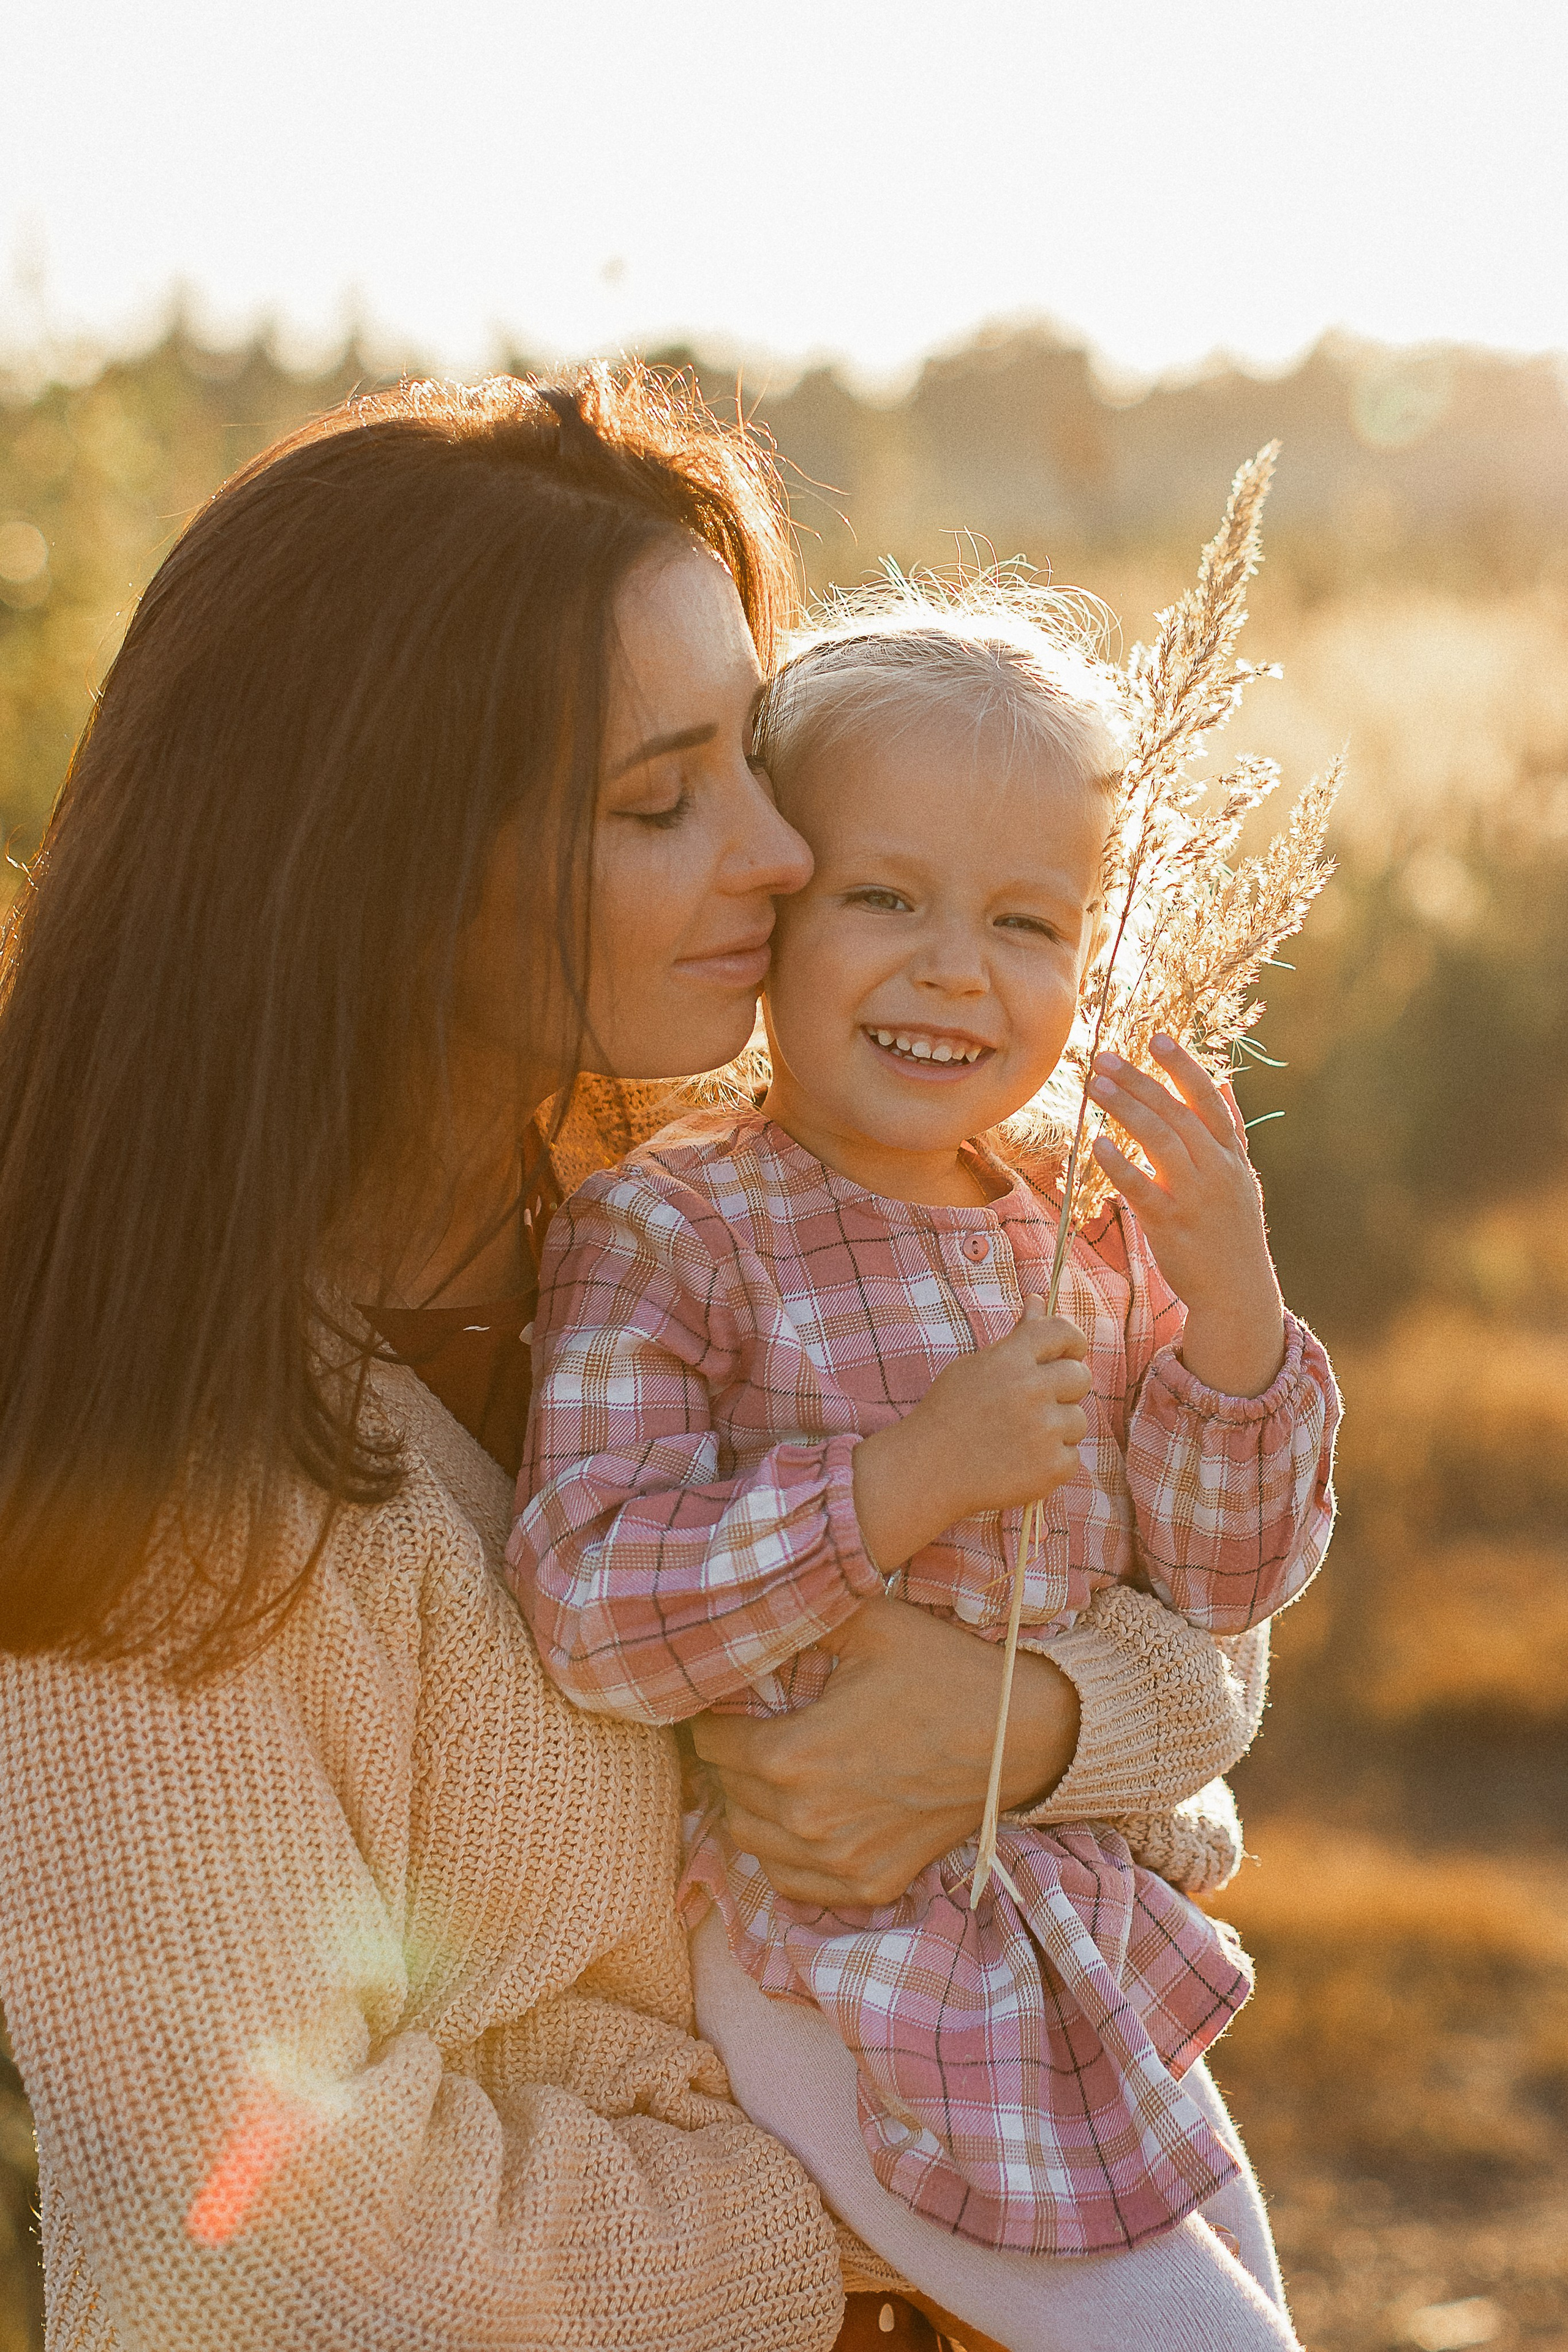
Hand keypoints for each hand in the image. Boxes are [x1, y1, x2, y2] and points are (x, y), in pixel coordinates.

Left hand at [690, 1594, 1079, 1906]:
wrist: (1020, 1735)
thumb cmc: (942, 1672)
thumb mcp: (866, 1622)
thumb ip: (798, 1616)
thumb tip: (744, 1607)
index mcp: (793, 1756)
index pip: (711, 1743)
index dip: (710, 1715)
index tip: (721, 1699)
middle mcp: (806, 1821)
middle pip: (725, 1792)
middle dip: (729, 1758)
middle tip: (747, 1728)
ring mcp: (839, 1861)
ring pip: (750, 1841)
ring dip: (751, 1805)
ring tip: (772, 1771)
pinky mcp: (869, 1884)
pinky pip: (793, 1881)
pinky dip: (786, 1852)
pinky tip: (803, 1816)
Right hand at [850, 1298, 1089, 1572]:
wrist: (925, 1472)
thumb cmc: (949, 1414)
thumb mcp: (975, 1367)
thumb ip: (1016, 1337)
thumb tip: (1039, 1300)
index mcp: (1010, 1359)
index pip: (1063, 1331)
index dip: (1070, 1342)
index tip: (1065, 1355)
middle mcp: (1031, 1390)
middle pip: (1080, 1376)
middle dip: (1063, 1389)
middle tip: (1033, 1405)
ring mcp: (1043, 1431)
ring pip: (1078, 1420)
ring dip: (1056, 1429)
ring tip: (1019, 1438)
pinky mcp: (1051, 1467)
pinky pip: (1072, 1456)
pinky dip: (1051, 1462)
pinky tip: (1020, 1462)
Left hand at [1088, 1033, 1285, 1397]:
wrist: (1237, 1292)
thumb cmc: (1231, 1230)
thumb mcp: (1242, 1177)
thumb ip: (1229, 1130)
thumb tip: (1223, 1081)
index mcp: (1231, 1156)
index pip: (1207, 1100)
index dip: (1183, 1067)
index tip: (1156, 1038)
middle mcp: (1217, 1170)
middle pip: (1176, 1114)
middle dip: (1140, 1081)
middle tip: (1104, 1056)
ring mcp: (1196, 1197)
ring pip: (1160, 1142)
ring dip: (1127, 1109)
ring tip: (1096, 1085)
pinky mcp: (1171, 1225)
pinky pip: (1143, 1189)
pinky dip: (1121, 1165)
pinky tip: (1097, 1143)